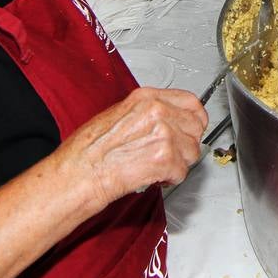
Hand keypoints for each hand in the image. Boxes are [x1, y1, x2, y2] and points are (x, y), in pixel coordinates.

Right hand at [65, 87, 206, 206]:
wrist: (81, 172)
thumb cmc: (90, 148)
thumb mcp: (118, 113)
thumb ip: (147, 112)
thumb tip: (167, 119)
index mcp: (146, 98)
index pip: (191, 101)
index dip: (196, 118)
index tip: (194, 126)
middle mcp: (158, 112)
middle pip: (195, 127)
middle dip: (186, 144)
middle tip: (172, 153)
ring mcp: (164, 134)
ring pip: (192, 151)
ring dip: (179, 163)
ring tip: (159, 165)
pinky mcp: (165, 159)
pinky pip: (182, 172)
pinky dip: (171, 179)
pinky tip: (155, 176)